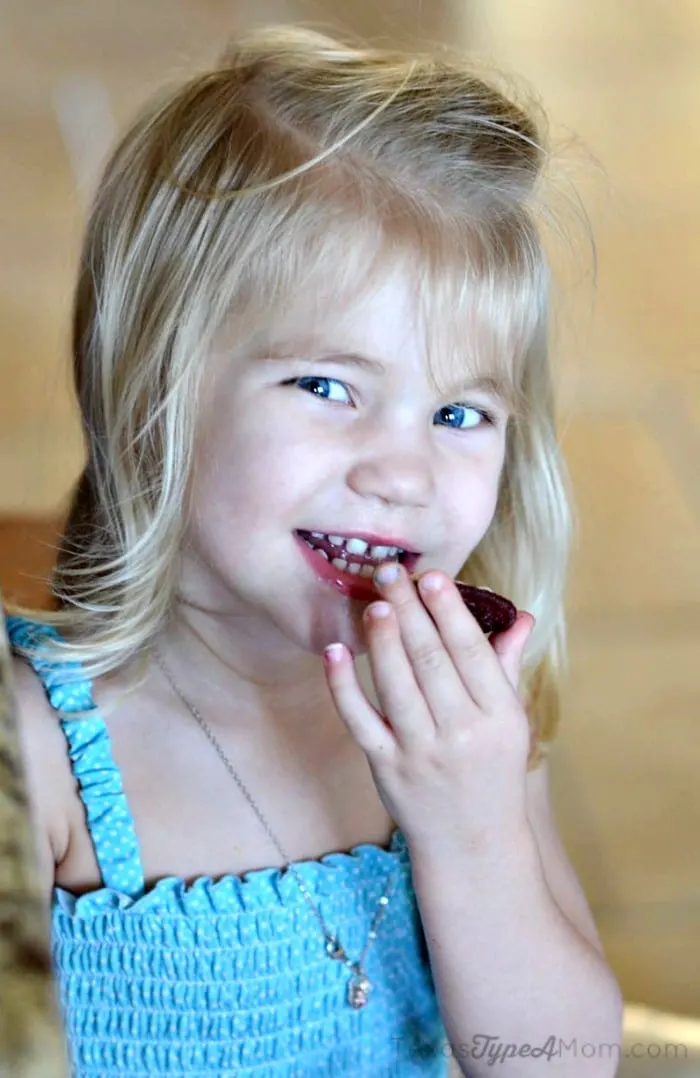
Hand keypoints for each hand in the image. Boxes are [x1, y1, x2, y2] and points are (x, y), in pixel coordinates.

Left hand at [323, 563, 534, 857]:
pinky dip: (343, 686)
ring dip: (382, 639)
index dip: (449, 611)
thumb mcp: (512, 722)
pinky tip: (335, 651)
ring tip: (374, 603)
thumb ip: (507, 667)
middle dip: (410, 611)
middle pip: (431, 661)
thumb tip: (521, 616)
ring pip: (396, 685)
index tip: (432, 577)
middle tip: (391, 572)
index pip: (470, 653)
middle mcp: (462, 734)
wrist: (472, 844)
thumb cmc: (493, 772)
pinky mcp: (386, 767)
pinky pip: (360, 720)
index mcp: (499, 717)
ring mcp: (421, 752)